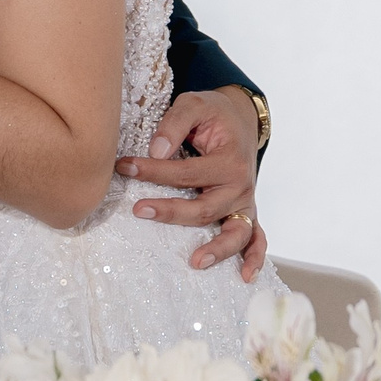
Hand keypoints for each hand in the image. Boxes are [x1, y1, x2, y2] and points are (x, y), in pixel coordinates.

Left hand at [117, 86, 268, 280]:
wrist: (241, 119)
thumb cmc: (213, 114)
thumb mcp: (194, 104)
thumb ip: (174, 124)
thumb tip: (157, 151)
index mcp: (229, 160)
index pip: (186, 173)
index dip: (153, 171)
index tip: (124, 166)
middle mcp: (241, 185)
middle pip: (205, 208)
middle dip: (171, 212)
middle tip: (139, 210)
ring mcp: (246, 202)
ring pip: (234, 232)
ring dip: (217, 249)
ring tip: (194, 261)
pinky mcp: (246, 212)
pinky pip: (257, 238)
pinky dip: (254, 258)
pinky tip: (244, 276)